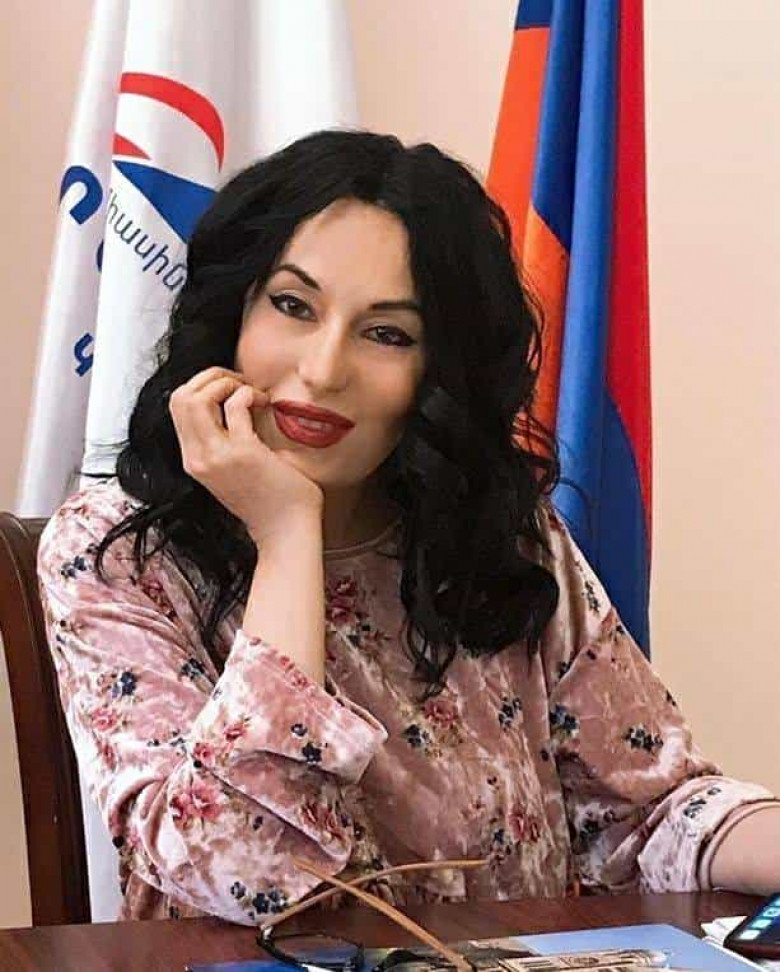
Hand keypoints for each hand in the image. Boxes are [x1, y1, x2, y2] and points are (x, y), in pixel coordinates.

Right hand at [168, 366, 323, 544]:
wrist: (286, 531)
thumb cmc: (269, 500)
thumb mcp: (231, 470)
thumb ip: (222, 444)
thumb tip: (231, 405)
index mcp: (193, 460)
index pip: (177, 407)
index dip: (202, 387)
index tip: (231, 390)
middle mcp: (197, 458)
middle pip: (180, 397)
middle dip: (209, 377)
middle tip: (239, 383)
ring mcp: (215, 455)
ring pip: (196, 396)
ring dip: (225, 382)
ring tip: (251, 392)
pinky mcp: (241, 453)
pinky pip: (235, 404)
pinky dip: (250, 393)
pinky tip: (266, 403)